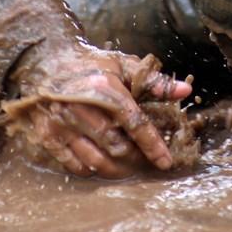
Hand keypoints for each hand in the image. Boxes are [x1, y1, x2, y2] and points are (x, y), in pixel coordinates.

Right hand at [5, 47, 191, 177]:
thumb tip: (186, 91)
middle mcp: (82, 107)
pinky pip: (73, 164)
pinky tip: (100, 165)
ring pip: (96, 159)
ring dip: (115, 169)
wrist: (46, 61)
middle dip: (135, 159)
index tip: (166, 162)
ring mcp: (62, 123)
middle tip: (144, 163)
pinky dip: (90, 169)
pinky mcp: (47, 134)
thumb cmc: (91, 65)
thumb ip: (154, 82)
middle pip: (117, 146)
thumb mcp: (123, 66)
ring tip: (126, 168)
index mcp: (104, 88)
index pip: (135, 123)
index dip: (153, 145)